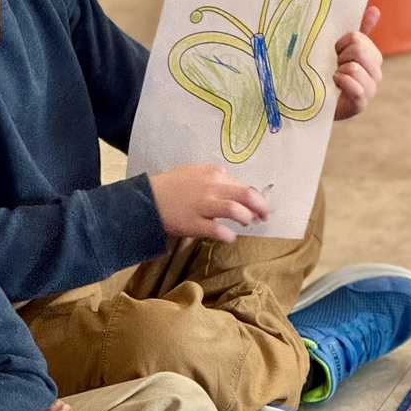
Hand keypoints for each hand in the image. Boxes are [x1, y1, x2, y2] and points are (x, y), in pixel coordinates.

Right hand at [149, 164, 268, 242]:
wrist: (147, 200)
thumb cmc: (171, 187)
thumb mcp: (194, 173)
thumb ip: (215, 177)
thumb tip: (234, 186)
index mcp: (213, 173)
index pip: (243, 185)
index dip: (254, 198)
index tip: (257, 207)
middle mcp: (211, 187)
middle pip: (247, 195)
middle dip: (261, 207)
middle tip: (263, 217)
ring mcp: (203, 205)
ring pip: (236, 210)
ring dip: (246, 218)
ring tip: (246, 224)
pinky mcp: (195, 223)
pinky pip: (219, 231)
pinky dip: (228, 235)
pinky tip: (229, 237)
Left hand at [333, 6, 382, 119]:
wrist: (313, 102)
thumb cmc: (326, 72)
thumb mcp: (338, 49)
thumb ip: (357, 31)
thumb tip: (375, 10)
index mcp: (372, 56)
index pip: (358, 38)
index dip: (341, 43)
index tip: (334, 51)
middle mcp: (375, 72)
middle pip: (360, 50)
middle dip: (341, 56)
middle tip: (333, 66)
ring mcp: (370, 89)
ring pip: (355, 68)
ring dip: (339, 71)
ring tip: (333, 77)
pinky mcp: (360, 104)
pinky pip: (357, 89)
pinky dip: (343, 83)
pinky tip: (334, 83)